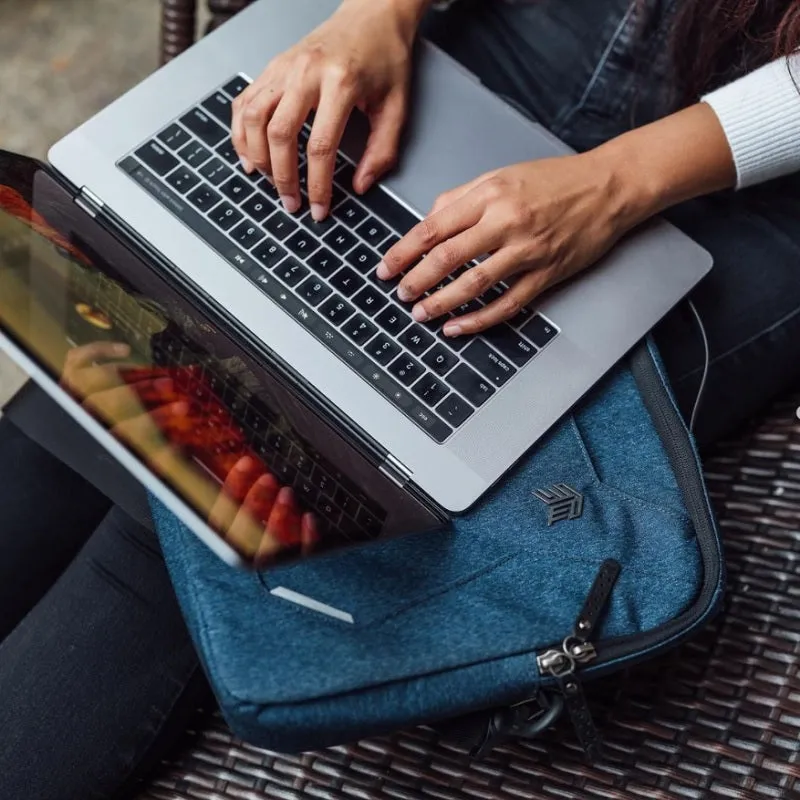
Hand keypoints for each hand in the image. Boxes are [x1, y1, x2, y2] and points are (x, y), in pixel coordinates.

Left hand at [61, 341, 189, 467]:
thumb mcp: (133, 462)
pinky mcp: (68, 380)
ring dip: (128, 372)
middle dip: (144, 390)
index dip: (156, 417)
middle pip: (112, 399)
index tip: (181, 408)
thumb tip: (174, 447)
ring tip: (152, 373)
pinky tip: (124, 351)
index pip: (128, 428)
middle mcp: (78, 416)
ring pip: (94, 376)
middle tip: (168, 384)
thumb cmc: (110, 455)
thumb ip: (153, 456)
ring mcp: (69, 396)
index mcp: (97, 440)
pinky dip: (100, 350)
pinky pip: (78, 358)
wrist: (65, 462)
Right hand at [209, 455, 318, 565]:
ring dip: (277, 516)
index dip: (233, 485)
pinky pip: (300, 554)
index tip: (247, 462)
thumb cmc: (269, 526)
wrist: (294, 563)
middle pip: (243, 530)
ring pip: (268, 545)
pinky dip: (306, 535)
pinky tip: (309, 517)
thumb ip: (249, 491)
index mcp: (232, 533)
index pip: (222, 511)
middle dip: (255, 501)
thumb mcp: (255, 506)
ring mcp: (273, 558)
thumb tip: (251, 461)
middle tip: (268, 478)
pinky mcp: (298, 563)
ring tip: (287, 493)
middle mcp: (249, 548)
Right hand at [231, 0, 425, 219]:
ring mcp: (283, 67)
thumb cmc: (385, 58)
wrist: (372, 15)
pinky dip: (241, 132)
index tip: (319, 209)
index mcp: (340, 83)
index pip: (320, 146)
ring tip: (270, 182)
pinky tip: (250, 155)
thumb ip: (382, 150)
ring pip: (254, 118)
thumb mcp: (396, 106)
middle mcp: (305, 72)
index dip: (318, 185)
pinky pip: (245, 102)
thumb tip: (360, 186)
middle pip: (279, 134)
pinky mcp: (272, 67)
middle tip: (291, 203)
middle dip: (283, 177)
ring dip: (257, 157)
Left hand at [376, 151, 646, 336]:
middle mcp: (506, 222)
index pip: (434, 227)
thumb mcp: (501, 175)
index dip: (404, 252)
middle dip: (417, 280)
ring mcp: (527, 251)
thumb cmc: (555, 180)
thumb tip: (428, 221)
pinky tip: (458, 327)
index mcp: (490, 194)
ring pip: (474, 283)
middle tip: (400, 294)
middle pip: (448, 257)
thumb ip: (461, 198)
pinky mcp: (547, 274)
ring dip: (442, 302)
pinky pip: (507, 303)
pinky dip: (479, 319)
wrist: (609, 187)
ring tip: (421, 313)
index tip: (386, 267)